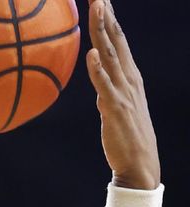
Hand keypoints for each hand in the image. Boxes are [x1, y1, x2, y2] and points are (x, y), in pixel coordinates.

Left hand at [86, 0, 159, 189]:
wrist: (140, 164)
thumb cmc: (126, 137)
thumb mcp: (117, 107)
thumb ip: (108, 91)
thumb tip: (97, 82)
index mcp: (129, 78)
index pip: (119, 43)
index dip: (110, 21)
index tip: (101, 1)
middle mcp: (129, 80)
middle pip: (116, 42)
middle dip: (107, 17)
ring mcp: (123, 93)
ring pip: (111, 57)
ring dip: (102, 33)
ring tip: (96, 10)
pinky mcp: (115, 109)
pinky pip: (105, 86)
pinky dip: (98, 70)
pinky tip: (92, 54)